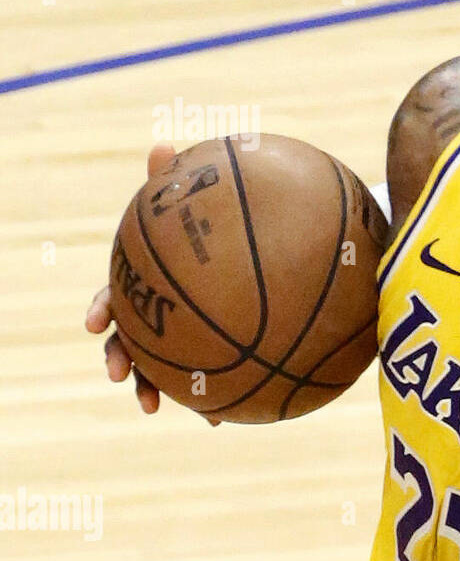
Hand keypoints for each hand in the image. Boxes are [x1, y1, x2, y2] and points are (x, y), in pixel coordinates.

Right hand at [85, 142, 221, 422]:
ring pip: (159, 368)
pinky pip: (205, 381)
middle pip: (128, 338)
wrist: (262, 259)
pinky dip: (208, 399)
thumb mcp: (198, 202)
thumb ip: (177, 182)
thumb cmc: (219, 227)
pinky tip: (220, 418)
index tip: (97, 323)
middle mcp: (156, 313)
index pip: (114, 297)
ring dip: (154, 388)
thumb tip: (163, 143)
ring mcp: (180, 337)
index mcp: (146, 284)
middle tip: (120, 375)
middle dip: (120, 358)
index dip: (103, 310)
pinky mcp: (211, 356)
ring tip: (155, 407)